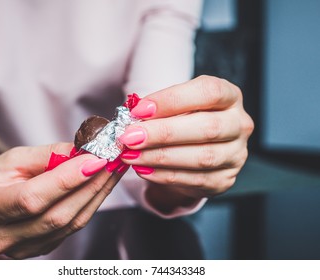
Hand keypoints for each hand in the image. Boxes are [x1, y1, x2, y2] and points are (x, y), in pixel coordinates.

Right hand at [0, 143, 125, 258]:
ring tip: (113, 171)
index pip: (33, 198)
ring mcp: (23, 249)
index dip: (67, 180)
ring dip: (97, 195)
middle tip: (114, 161)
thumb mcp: (12, 160)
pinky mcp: (41, 249)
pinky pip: (72, 228)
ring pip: (71, 224)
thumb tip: (82, 150)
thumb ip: (47, 155)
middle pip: (58, 215)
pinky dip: (90, 205)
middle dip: (92, 186)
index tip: (96, 159)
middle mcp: (3, 237)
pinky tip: (100, 186)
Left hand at [120, 75, 253, 211]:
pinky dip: (165, 175)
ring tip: (132, 155)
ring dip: (160, 157)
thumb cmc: (183, 121)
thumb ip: (160, 108)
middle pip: (207, 127)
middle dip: (163, 132)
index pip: (209, 92)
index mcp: (230, 97)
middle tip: (130, 136)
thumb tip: (133, 116)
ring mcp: (236, 155)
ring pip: (202, 157)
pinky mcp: (224, 179)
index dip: (173, 99)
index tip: (139, 109)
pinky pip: (195, 180)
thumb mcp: (175, 107)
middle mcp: (239, 124)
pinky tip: (143, 169)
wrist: (191, 151)